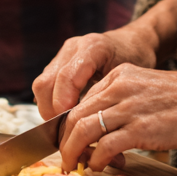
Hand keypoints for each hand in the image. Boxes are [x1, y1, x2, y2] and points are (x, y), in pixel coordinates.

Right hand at [32, 21, 160, 119]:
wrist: (132, 43)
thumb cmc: (135, 61)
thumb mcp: (129, 78)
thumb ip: (110, 98)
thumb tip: (95, 131)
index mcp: (93, 48)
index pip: (67, 76)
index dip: (63, 102)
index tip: (69, 123)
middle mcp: (73, 48)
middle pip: (46, 82)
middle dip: (51, 111)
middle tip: (66, 132)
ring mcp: (63, 55)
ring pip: (41, 85)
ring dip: (48, 110)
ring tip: (66, 128)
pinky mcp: (58, 63)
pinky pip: (45, 86)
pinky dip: (50, 104)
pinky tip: (65, 118)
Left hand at [59, 64, 176, 171]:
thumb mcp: (147, 90)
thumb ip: (124, 102)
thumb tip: (103, 130)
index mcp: (120, 75)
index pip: (80, 100)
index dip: (69, 126)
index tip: (69, 143)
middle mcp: (119, 86)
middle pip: (74, 115)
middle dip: (64, 141)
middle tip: (66, 160)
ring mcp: (129, 106)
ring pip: (82, 130)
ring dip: (73, 153)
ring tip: (76, 167)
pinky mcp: (141, 128)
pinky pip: (105, 146)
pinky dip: (97, 160)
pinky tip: (100, 167)